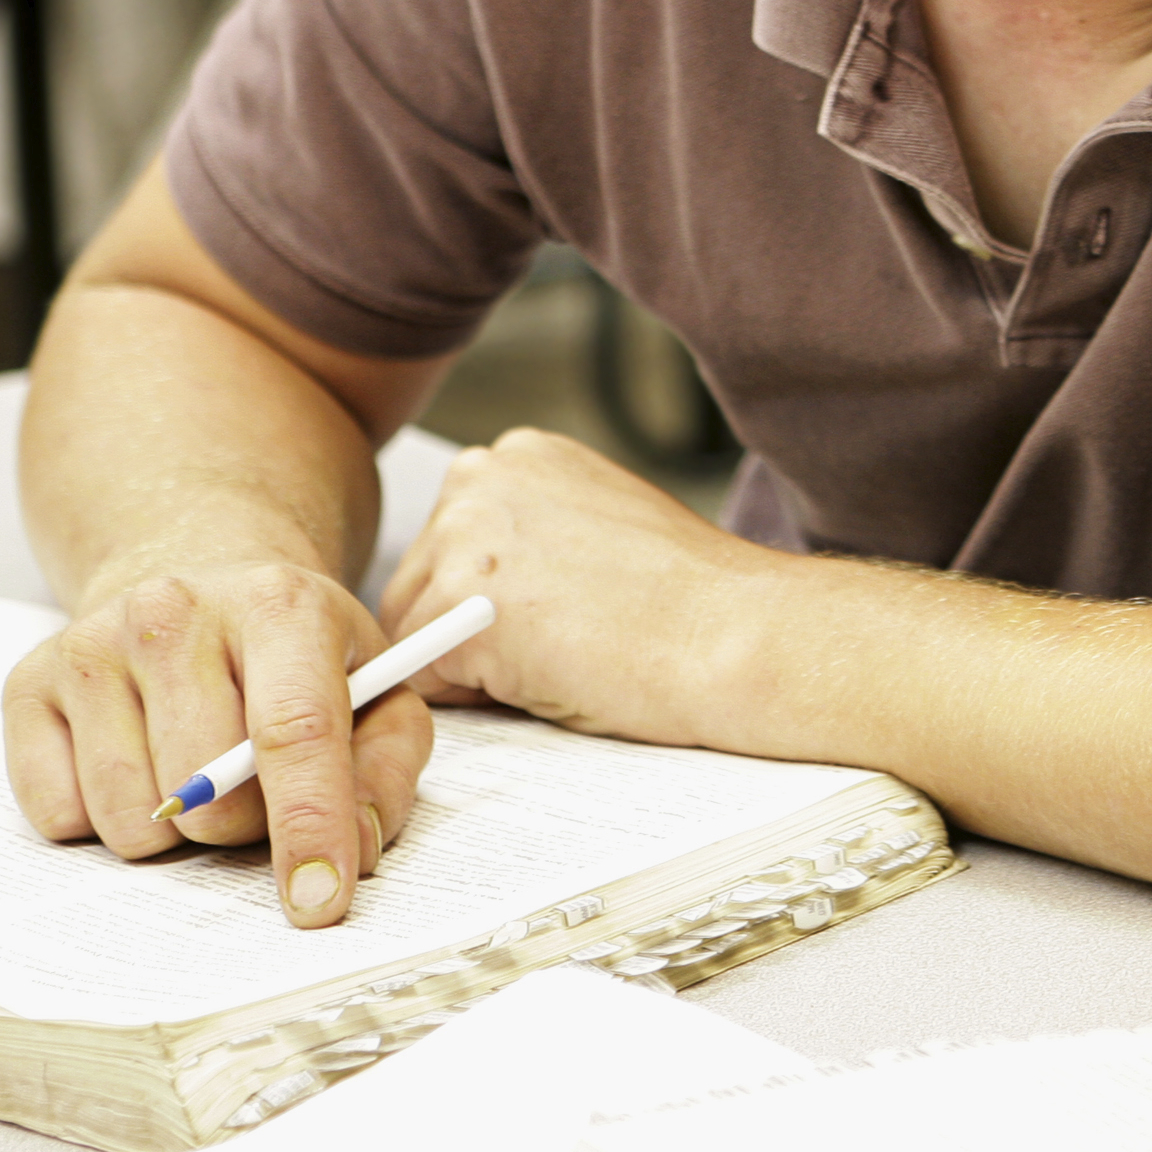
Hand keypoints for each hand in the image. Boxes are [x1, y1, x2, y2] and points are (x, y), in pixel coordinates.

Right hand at [2, 557, 433, 928]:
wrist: (196, 584)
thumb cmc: (294, 659)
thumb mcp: (374, 694)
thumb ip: (384, 772)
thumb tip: (357, 850)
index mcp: (278, 605)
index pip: (296, 730)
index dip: (310, 827)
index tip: (318, 903)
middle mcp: (175, 611)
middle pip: (208, 796)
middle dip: (239, 831)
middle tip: (250, 793)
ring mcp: (92, 644)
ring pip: (129, 818)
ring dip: (169, 833)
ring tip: (189, 772)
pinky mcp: (29, 682)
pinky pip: (57, 816)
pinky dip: (99, 822)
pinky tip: (131, 764)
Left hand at [379, 427, 764, 747]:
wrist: (737, 634)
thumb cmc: (691, 602)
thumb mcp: (596, 533)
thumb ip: (528, 541)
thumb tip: (464, 600)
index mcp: (521, 454)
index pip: (451, 543)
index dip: (493, 600)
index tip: (562, 613)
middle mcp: (483, 476)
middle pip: (417, 583)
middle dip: (466, 632)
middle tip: (563, 646)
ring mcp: (465, 537)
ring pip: (414, 633)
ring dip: (471, 666)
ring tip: (561, 658)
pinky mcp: (460, 605)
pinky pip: (424, 677)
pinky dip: (475, 696)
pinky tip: (550, 674)